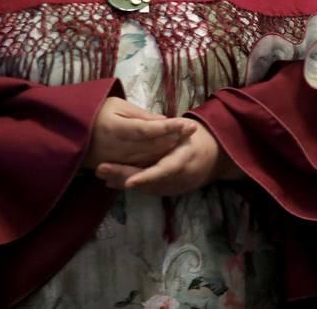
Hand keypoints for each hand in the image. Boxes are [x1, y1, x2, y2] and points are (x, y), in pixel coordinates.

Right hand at [83, 97, 195, 169]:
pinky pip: (138, 166)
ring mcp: (115, 160)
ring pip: (147, 159)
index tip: (189, 124)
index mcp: (117, 128)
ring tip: (185, 142)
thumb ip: (140, 115)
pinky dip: (155, 161)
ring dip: (167, 151)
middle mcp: (117, 148)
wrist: (68, 134)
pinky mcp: (114, 168)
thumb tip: (163, 121)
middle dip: (174, 139)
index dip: (170, 128)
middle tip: (193, 132)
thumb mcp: (116, 105)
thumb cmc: (94, 113)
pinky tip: (168, 155)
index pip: (149, 130)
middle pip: (152, 146)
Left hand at [95, 119, 241, 195]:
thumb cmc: (198, 139)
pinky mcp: (167, 191)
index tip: (128, 182)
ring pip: (145, 188)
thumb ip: (172, 131)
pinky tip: (112, 180)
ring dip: (122, 181)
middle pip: (149, 182)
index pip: (164, 172)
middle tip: (101, 169)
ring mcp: (172, 187)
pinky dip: (129, 184)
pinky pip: (146, 189)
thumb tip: (155, 124)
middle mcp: (178, 179)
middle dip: (124, 177)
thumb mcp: (189, 131)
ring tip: (102, 173)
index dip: (146, 178)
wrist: (215, 158)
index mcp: (185, 161)